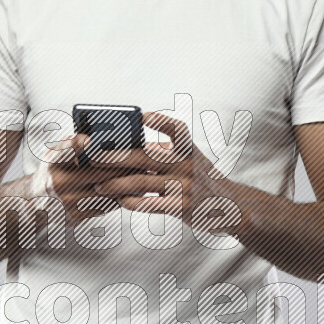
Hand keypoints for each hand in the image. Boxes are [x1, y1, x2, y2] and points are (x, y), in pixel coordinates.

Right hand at [42, 131, 150, 227]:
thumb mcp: (54, 155)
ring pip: (105, 189)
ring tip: (144, 173)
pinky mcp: (75, 216)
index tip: (90, 139)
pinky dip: (120, 197)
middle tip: (143, 157)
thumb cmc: (52, 172)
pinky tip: (134, 191)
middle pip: (96, 171)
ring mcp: (66, 201)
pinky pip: (104, 205)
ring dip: (126, 181)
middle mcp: (57, 181)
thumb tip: (98, 135)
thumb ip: (73, 145)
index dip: (78, 144)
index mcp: (52, 162)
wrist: (36, 203)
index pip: (66, 150)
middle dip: (122, 164)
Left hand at [90, 111, 243, 238]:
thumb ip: (163, 153)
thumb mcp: (189, 160)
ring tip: (99, 186)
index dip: (160, 121)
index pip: (176, 129)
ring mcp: (185, 186)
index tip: (143, 116)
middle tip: (93, 156)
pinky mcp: (183, 207)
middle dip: (116, 156)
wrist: (230, 206)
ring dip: (117, 184)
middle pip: (146, 157)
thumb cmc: (200, 179)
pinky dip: (134, 203)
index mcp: (188, 149)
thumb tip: (125, 148)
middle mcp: (187, 165)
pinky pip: (152, 204)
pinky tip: (120, 202)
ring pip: (143, 182)